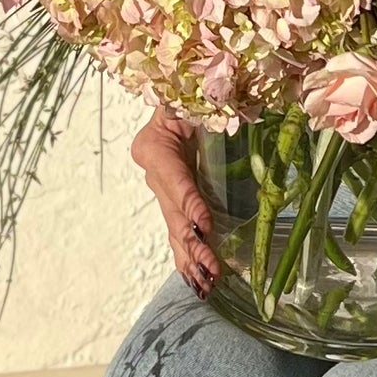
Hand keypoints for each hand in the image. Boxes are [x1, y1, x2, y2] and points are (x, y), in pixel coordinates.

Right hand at [130, 106, 222, 299]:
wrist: (178, 100)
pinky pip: (179, 234)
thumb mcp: (188, 96)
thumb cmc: (188, 93)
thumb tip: (222, 104)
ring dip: (191, 258)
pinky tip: (200, 282)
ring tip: (207, 283)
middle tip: (211, 266)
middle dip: (192, 243)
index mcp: (154, 146)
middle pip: (173, 212)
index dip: (189, 202)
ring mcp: (162, 191)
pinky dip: (189, 258)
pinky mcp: (175, 202)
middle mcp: (154, 173)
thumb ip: (200, 101)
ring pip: (175, 230)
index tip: (205, 224)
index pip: (174, 178)